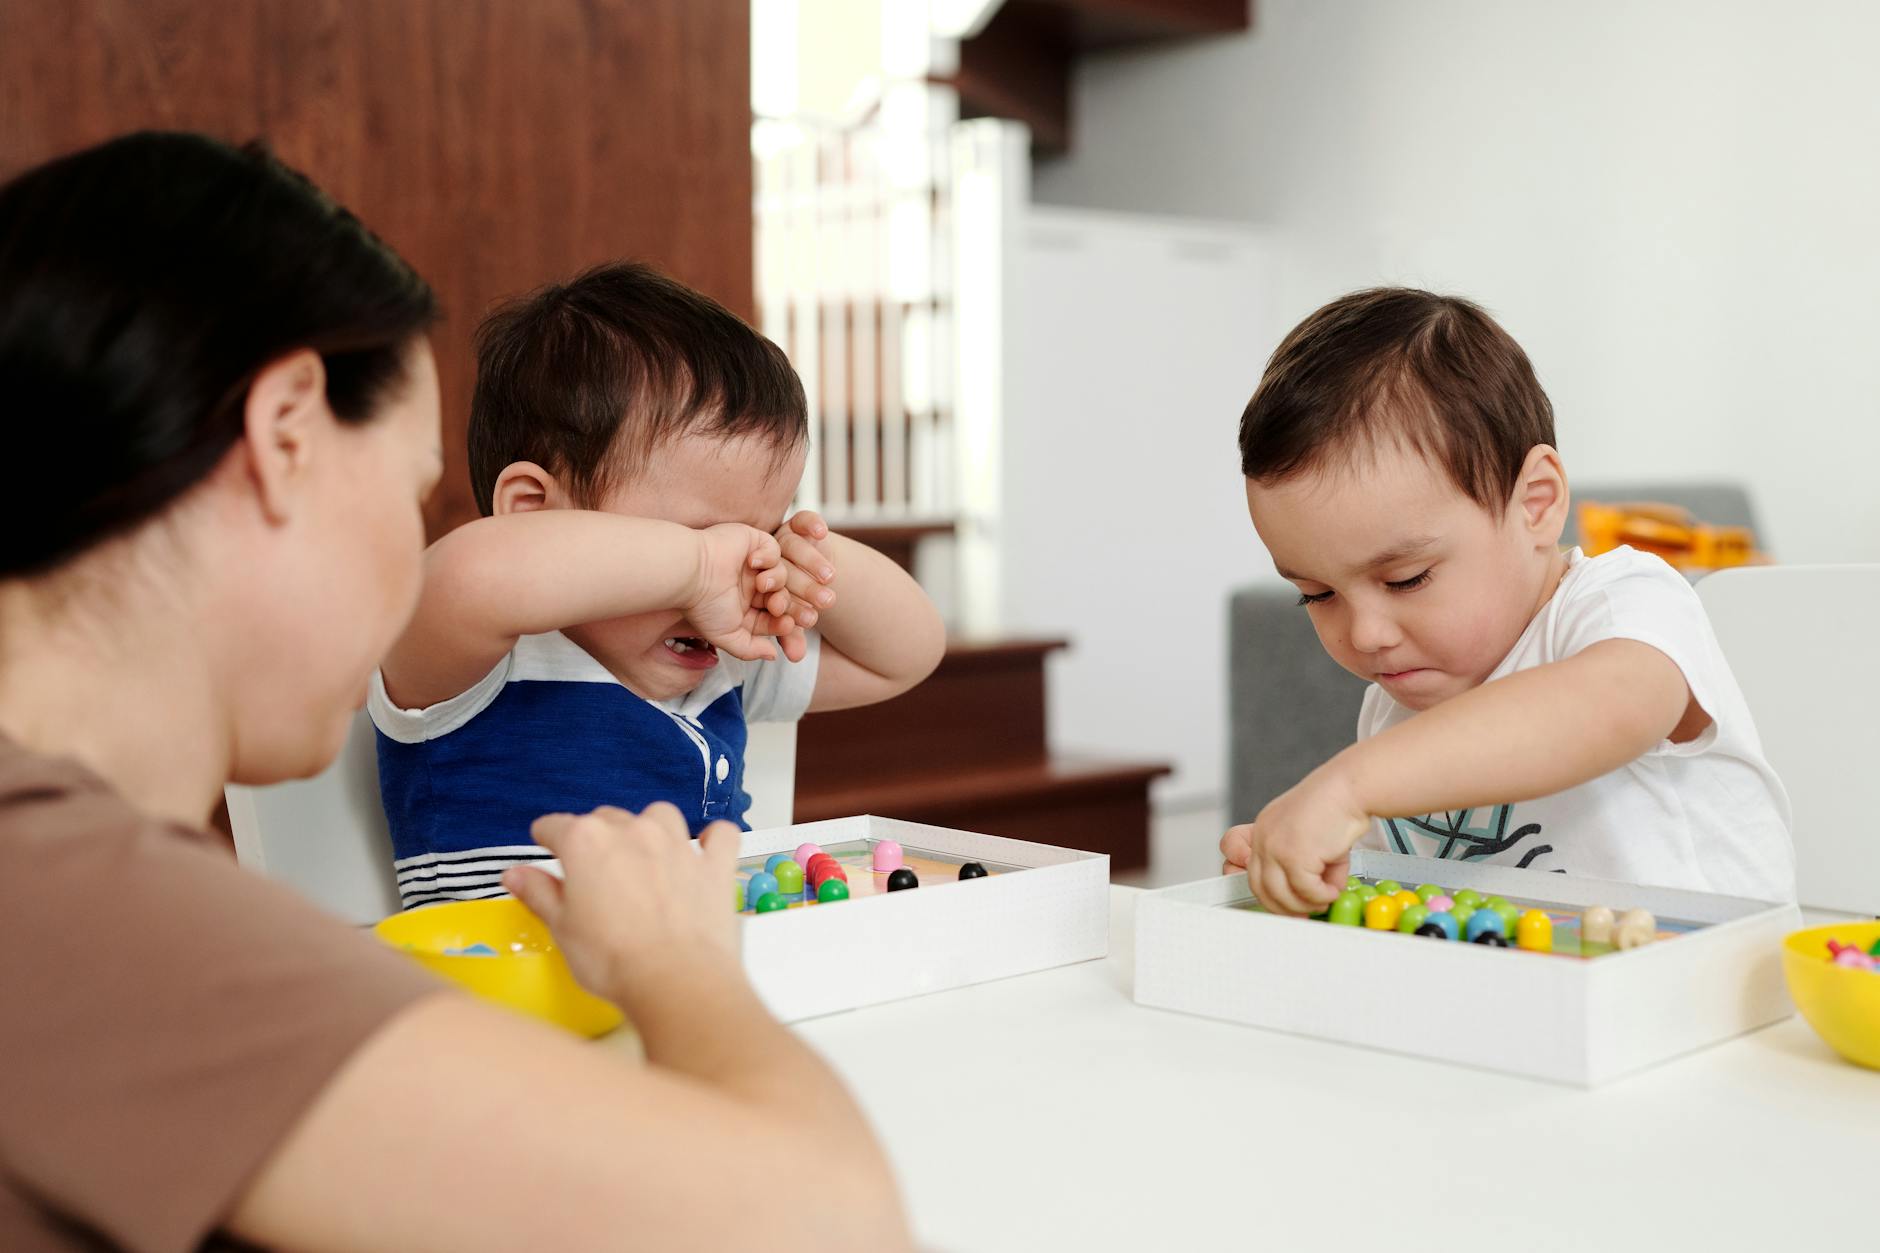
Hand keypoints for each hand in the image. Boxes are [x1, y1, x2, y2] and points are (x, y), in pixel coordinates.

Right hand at [504, 803, 743, 1007]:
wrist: (676, 980)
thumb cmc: (612, 959)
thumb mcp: (562, 928)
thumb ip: (539, 893)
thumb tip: (515, 874)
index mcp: (586, 842)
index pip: (555, 826)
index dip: (547, 838)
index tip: (546, 846)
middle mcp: (633, 831)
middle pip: (606, 819)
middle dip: (596, 838)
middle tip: (593, 871)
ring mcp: (678, 844)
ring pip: (659, 815)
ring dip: (648, 829)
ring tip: (642, 856)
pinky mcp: (714, 864)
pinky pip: (719, 834)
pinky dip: (711, 839)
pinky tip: (704, 850)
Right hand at [686, 523, 791, 660]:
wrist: (691, 573)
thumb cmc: (703, 606)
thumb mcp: (726, 636)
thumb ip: (750, 649)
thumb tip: (772, 655)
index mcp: (745, 608)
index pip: (775, 618)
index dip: (784, 622)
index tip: (786, 625)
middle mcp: (750, 586)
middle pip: (784, 596)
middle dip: (787, 604)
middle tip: (778, 607)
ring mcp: (753, 564)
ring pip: (782, 575)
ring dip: (777, 581)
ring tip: (761, 584)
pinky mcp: (753, 542)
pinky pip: (775, 550)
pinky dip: (769, 556)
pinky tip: (753, 561)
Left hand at [769, 509, 836, 627]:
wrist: (819, 578)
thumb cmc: (801, 603)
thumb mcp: (796, 618)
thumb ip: (793, 634)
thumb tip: (792, 657)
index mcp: (760, 584)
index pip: (773, 593)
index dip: (785, 603)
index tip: (797, 615)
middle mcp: (770, 560)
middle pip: (782, 569)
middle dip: (802, 587)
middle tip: (821, 602)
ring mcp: (785, 540)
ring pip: (793, 546)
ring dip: (811, 561)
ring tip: (829, 577)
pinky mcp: (800, 525)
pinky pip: (804, 520)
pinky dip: (812, 524)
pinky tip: (822, 532)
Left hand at [1232, 765, 1370, 915]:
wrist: (1351, 789)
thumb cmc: (1336, 808)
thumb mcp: (1308, 838)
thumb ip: (1301, 867)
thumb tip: (1309, 898)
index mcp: (1263, 829)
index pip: (1234, 862)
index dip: (1257, 886)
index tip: (1278, 901)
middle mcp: (1262, 837)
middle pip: (1258, 887)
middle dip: (1283, 907)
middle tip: (1304, 912)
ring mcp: (1274, 847)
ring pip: (1279, 896)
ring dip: (1305, 905)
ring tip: (1324, 898)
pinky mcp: (1293, 856)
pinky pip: (1305, 891)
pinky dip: (1321, 896)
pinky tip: (1333, 889)